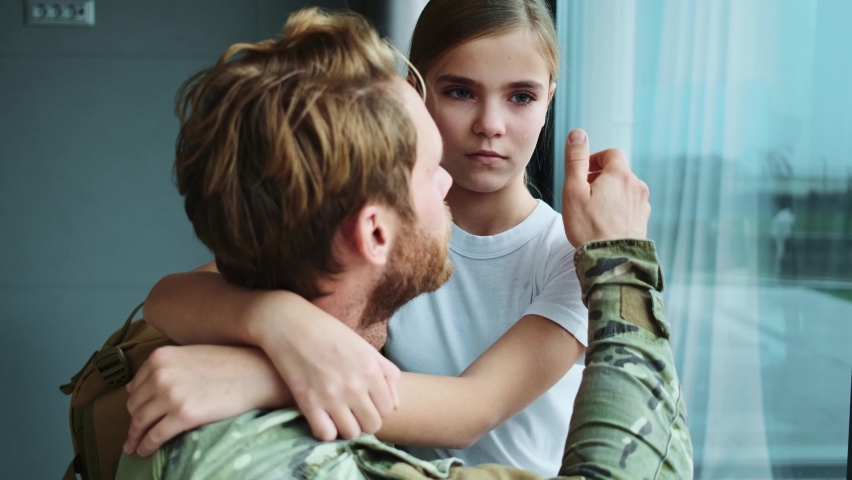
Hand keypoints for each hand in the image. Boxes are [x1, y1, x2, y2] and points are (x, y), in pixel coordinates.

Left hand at [123, 345, 286, 456]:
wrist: (257, 373)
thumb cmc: (230, 363)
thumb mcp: (191, 356)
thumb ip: (165, 367)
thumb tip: (135, 387)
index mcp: (161, 357)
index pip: (135, 386)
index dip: (135, 404)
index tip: (135, 415)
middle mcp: (161, 374)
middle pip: (134, 406)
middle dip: (133, 423)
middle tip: (133, 436)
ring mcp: (171, 394)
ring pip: (140, 423)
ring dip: (135, 438)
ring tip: (135, 447)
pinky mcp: (184, 415)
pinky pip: (155, 436)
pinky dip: (146, 446)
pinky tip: (145, 451)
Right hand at [252, 294, 399, 440]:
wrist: (289, 324)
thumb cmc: (329, 332)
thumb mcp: (364, 346)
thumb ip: (386, 373)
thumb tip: (395, 406)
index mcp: (370, 369)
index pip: (388, 409)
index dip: (379, 408)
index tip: (368, 402)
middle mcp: (354, 385)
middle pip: (372, 425)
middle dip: (365, 420)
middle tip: (354, 410)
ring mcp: (331, 396)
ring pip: (351, 433)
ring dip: (346, 427)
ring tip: (339, 415)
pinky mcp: (308, 402)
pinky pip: (325, 434)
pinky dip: (326, 431)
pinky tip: (323, 418)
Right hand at [561, 129, 650, 245]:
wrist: (611, 261)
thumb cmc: (588, 226)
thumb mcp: (574, 190)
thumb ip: (576, 160)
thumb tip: (578, 134)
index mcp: (620, 175)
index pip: (611, 153)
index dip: (595, 159)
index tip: (583, 174)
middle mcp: (636, 186)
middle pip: (618, 172)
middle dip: (601, 178)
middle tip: (583, 194)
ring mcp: (643, 204)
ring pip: (624, 190)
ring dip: (610, 194)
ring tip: (594, 211)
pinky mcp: (643, 220)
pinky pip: (629, 206)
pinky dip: (618, 209)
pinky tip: (604, 223)